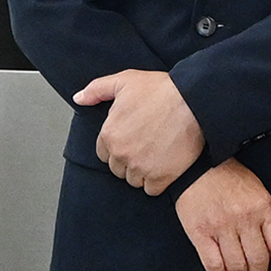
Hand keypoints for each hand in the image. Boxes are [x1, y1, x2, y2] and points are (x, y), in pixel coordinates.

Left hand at [75, 68, 204, 194]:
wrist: (193, 100)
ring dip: (143, 172)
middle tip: (146, 147)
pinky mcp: (161, 177)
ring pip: (134, 180)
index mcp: (109, 134)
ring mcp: (141, 167)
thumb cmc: (161, 89)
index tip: (132, 139)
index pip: (104, 153)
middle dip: (128, 160)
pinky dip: (157, 182)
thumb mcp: (124, 81)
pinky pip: (152, 190)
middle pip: (118, 169)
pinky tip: (165, 167)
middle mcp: (121, 154)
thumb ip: (97, 90)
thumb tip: (78, 98)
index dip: (117, 147)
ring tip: (156, 156)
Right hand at [176, 160, 270, 270]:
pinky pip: (214, 265)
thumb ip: (266, 217)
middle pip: (258, 260)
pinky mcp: (200, 233)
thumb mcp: (257, 191)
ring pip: (237, 266)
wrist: (197, 165)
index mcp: (263, 207)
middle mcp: (244, 217)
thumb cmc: (229, 178)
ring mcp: (221, 226)